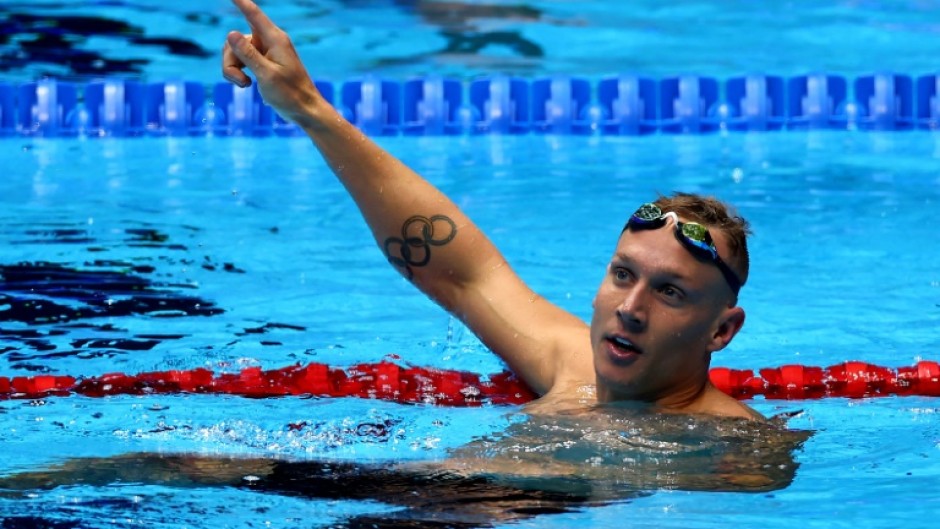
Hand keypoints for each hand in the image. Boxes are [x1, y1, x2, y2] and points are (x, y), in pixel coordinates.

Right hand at [222, 0, 323, 126]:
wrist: (303, 110)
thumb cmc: (290, 94)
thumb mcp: (267, 75)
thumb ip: (248, 54)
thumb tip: (231, 33)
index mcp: (275, 39)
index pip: (253, 14)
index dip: (241, 2)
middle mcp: (269, 41)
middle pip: (235, 40)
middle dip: (230, 60)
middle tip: (240, 81)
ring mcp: (264, 52)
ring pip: (234, 52)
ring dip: (233, 69)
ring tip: (245, 85)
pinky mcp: (261, 63)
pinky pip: (240, 61)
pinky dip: (238, 73)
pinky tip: (247, 85)